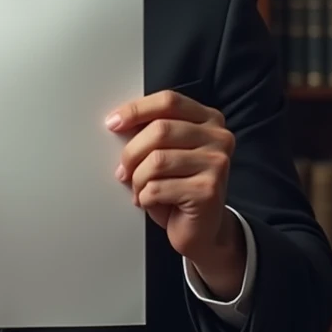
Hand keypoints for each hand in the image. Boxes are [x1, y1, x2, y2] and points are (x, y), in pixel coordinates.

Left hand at [106, 89, 243, 295]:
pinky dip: (144, 197)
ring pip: (156, 161)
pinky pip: (158, 188)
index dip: (137, 109)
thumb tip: (117, 122)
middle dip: (131, 152)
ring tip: (140, 189)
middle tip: (123, 170)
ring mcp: (217, 164)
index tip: (113, 123)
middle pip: (160, 130)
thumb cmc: (178, 186)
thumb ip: (152, 132)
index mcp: (209, 120)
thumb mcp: (167, 151)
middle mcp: (219, 138)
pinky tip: (151, 202)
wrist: (203, 230)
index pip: (169, 102)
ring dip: (137, 179)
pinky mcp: (209, 191)